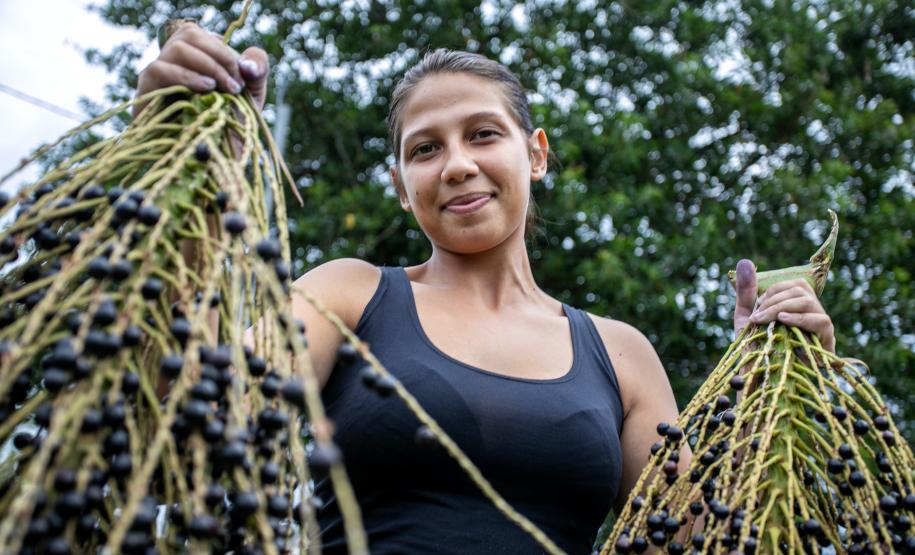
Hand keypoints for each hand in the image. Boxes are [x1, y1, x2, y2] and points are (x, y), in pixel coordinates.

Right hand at [134, 21, 268, 116]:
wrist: (216, 157)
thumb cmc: (231, 122)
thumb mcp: (252, 92)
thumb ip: (258, 67)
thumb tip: (247, 64)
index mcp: (194, 55)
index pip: (201, 34)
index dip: (224, 50)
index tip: (242, 77)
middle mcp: (173, 61)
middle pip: (188, 34)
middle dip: (218, 57)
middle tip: (235, 85)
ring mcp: (157, 76)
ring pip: (174, 49)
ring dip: (205, 65)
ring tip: (221, 88)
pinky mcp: (146, 93)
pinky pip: (158, 70)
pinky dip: (186, 76)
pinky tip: (205, 89)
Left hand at [733, 259, 835, 352]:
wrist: (757, 379)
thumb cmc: (754, 350)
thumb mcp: (747, 318)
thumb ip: (747, 293)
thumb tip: (745, 262)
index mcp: (796, 307)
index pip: (793, 285)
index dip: (774, 291)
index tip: (757, 308)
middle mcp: (811, 314)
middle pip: (802, 290)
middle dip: (775, 299)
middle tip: (758, 317)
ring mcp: (820, 329)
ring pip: (809, 302)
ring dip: (783, 307)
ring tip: (767, 319)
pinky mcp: (826, 343)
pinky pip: (821, 322)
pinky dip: (801, 318)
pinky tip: (784, 321)